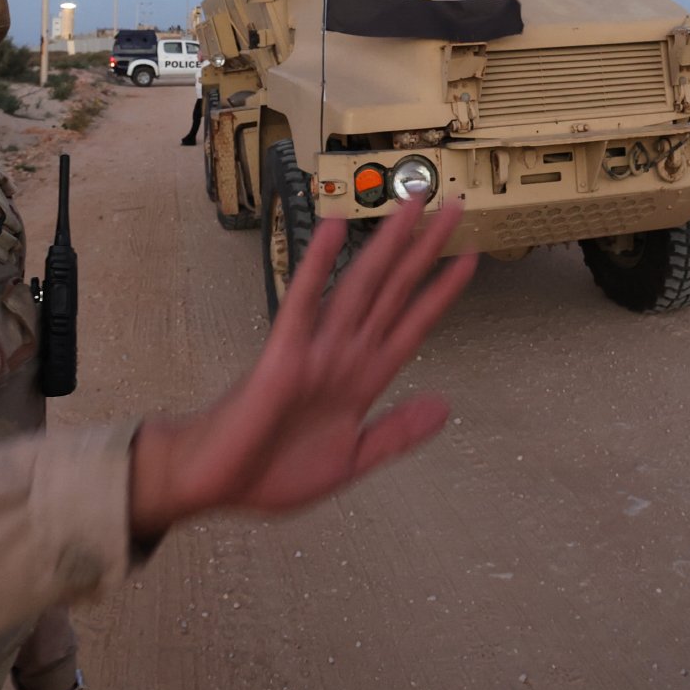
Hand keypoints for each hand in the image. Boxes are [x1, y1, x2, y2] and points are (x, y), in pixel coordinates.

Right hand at [129, 197, 475, 535]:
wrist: (219, 485)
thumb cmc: (273, 470)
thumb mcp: (351, 459)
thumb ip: (396, 433)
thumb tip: (445, 407)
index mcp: (363, 378)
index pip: (412, 324)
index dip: (442, 292)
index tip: (470, 257)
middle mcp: (344, 354)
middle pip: (393, 290)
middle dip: (423, 250)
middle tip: (453, 205)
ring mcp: (315, 349)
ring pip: (359, 285)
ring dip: (387, 245)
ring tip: (410, 205)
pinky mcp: (282, 353)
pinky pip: (303, 302)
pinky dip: (317, 265)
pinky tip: (333, 230)